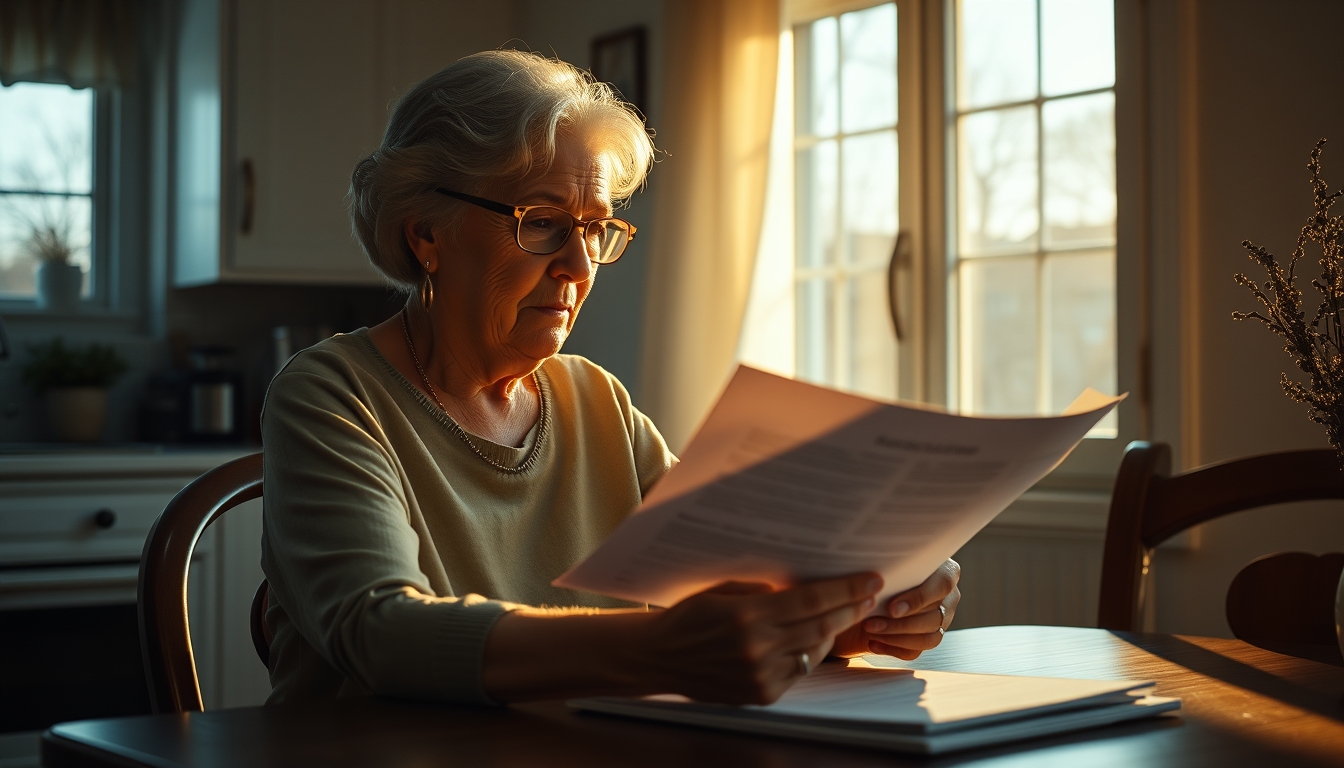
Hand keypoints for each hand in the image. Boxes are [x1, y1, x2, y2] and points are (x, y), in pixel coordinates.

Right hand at [632, 573, 883, 704]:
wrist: (659, 657)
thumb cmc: (688, 616)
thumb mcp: (723, 590)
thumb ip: (764, 590)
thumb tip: (802, 586)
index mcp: (747, 616)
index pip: (811, 600)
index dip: (845, 589)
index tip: (869, 579)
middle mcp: (757, 648)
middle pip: (821, 626)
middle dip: (851, 608)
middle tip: (869, 594)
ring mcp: (761, 675)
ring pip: (814, 651)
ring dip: (834, 630)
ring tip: (846, 613)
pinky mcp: (761, 694)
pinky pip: (799, 671)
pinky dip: (809, 652)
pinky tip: (814, 638)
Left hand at [830, 559, 960, 659]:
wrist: (880, 580)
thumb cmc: (888, 563)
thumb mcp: (894, 559)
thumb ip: (895, 564)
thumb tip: (878, 578)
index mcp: (947, 573)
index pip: (941, 586)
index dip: (917, 600)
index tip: (892, 608)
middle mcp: (949, 598)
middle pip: (932, 618)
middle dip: (899, 624)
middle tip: (870, 623)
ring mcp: (941, 621)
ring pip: (927, 639)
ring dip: (895, 638)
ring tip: (870, 631)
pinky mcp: (928, 638)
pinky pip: (916, 651)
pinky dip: (893, 649)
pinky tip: (873, 643)